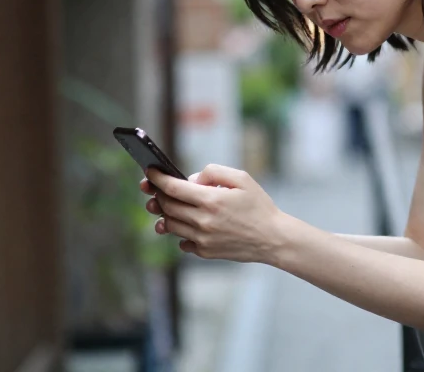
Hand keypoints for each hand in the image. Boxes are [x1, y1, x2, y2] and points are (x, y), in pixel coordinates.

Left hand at [142, 165, 283, 262]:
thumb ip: (214, 172)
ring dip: (164, 213)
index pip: (173, 188)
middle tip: (154, 188)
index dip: (158, 178)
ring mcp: (202, 239)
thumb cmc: (259, 206)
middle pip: (167, 206)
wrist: (273, 238)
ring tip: (164, 205)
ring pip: (170, 224)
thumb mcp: (242, 179)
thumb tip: (191, 179)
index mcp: (211, 200)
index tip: (150, 172)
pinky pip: (182, 241)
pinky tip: (186, 224)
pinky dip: (179, 231)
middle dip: (157, 194)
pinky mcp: (205, 252)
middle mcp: (203, 221)